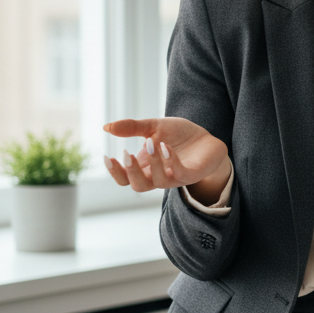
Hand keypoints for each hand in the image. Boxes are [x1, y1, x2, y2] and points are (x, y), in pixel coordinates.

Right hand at [102, 117, 229, 202]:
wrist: (207, 139)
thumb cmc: (179, 136)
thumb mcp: (154, 127)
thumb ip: (132, 128)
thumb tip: (106, 127)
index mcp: (145, 167)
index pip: (125, 179)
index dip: (115, 172)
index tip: (108, 156)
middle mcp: (158, 175)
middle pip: (138, 186)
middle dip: (130, 172)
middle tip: (126, 154)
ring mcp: (176, 176)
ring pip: (159, 181)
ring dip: (153, 163)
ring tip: (151, 143)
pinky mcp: (193, 174)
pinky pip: (180, 174)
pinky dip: (171, 161)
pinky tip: (166, 146)